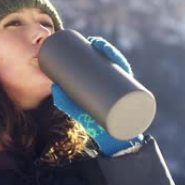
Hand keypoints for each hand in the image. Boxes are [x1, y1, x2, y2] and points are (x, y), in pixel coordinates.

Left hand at [51, 36, 143, 155]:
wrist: (109, 143)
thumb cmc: (94, 124)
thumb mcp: (78, 110)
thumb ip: (65, 100)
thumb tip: (53, 87)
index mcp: (105, 83)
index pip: (104, 62)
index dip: (100, 49)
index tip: (91, 41)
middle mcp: (116, 85)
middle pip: (114, 63)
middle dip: (108, 50)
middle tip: (96, 45)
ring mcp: (124, 93)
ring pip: (123, 70)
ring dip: (117, 58)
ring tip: (106, 52)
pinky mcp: (129, 102)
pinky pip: (131, 86)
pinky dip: (128, 75)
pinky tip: (124, 67)